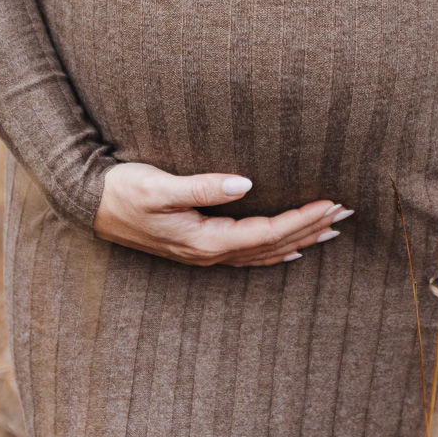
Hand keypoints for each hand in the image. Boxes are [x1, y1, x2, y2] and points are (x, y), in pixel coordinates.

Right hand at [92, 162, 352, 266]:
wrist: (89, 205)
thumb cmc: (122, 190)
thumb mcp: (159, 185)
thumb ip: (202, 186)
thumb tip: (245, 183)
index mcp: (206, 239)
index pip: (268, 231)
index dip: (302, 218)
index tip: (332, 202)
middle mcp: (210, 253)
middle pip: (274, 244)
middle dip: (312, 228)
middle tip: (348, 212)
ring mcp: (204, 254)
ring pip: (265, 251)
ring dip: (300, 239)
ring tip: (332, 229)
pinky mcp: (197, 246)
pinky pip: (248, 255)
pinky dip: (275, 251)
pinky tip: (291, 249)